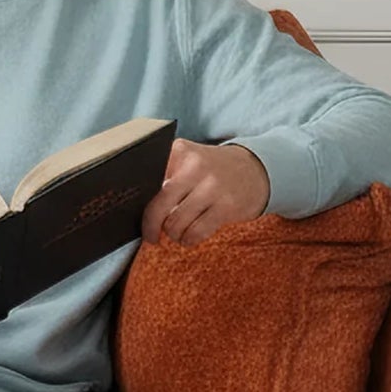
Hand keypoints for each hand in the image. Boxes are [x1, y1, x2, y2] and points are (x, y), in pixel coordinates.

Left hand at [139, 138, 269, 246]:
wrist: (257, 169)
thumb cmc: (210, 170)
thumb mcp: (187, 160)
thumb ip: (163, 173)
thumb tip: (134, 203)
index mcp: (180, 152)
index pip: (148, 179)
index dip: (138, 200)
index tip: (133, 212)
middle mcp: (196, 166)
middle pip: (159, 205)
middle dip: (151, 225)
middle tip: (150, 235)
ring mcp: (213, 186)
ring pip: (176, 222)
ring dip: (172, 233)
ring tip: (175, 232)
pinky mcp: (227, 206)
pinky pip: (196, 232)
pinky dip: (188, 239)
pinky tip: (189, 237)